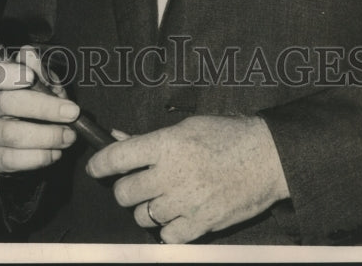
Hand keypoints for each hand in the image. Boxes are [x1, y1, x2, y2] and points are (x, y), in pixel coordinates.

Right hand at [0, 46, 80, 173]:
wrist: (29, 140)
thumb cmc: (35, 103)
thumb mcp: (43, 83)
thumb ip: (40, 70)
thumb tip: (31, 57)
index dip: (7, 74)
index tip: (30, 77)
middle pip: (5, 103)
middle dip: (42, 108)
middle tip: (71, 112)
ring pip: (10, 133)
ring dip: (45, 136)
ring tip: (69, 136)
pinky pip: (10, 159)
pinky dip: (36, 157)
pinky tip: (54, 153)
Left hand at [86, 114, 288, 243]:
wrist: (267, 157)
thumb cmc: (227, 136)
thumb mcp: (186, 126)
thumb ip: (150, 137)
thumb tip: (119, 138)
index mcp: (166, 144)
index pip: (117, 157)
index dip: (99, 164)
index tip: (95, 167)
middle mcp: (171, 174)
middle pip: (124, 193)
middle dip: (124, 189)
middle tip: (135, 184)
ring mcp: (186, 202)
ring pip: (142, 216)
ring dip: (145, 209)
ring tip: (159, 198)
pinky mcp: (201, 224)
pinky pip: (167, 236)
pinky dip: (167, 229)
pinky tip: (176, 215)